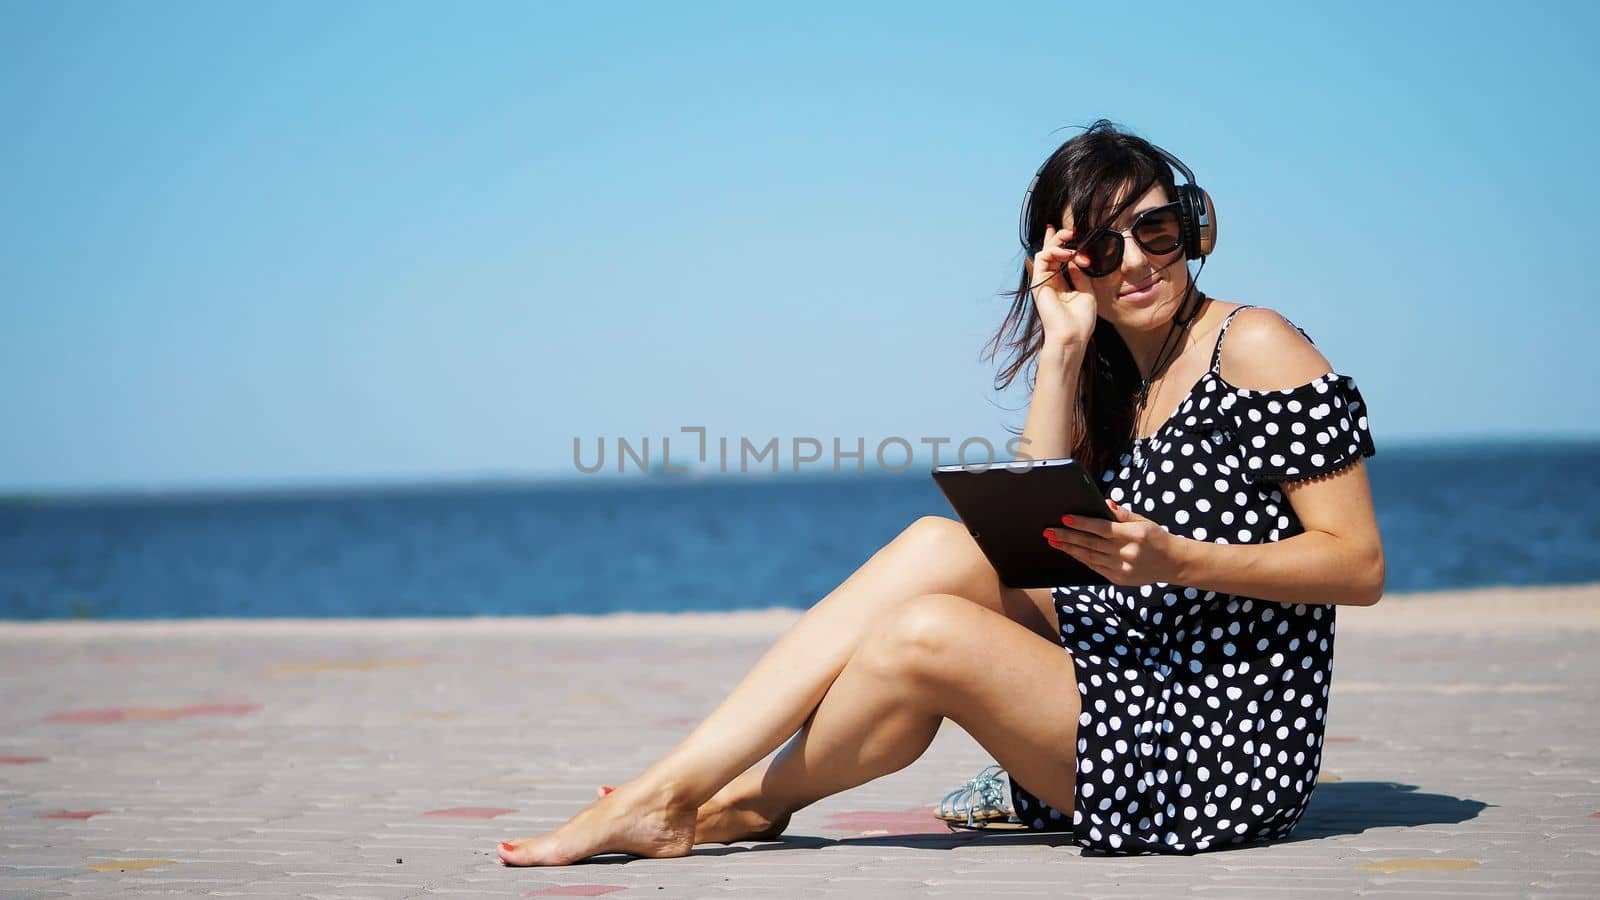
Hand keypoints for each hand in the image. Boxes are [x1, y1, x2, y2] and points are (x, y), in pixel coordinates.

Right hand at [1025, 223, 1097, 354]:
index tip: (1074, 232)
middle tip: (1072, 229)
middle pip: (1051, 252)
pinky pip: (1042, 258)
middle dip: (1060, 237)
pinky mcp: (1038, 282)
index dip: (1063, 244)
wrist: (1072, 335)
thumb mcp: (1087, 291)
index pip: (1060, 260)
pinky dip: (1054, 251)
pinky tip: (1068, 253)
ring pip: (1045, 252)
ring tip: (1071, 238)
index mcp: (1062, 285)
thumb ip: (1080, 274)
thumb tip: (1077, 259)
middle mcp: (1051, 282)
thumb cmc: (1081, 320)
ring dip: (1059, 242)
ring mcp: (1044, 282)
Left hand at [1043, 500, 1189, 585]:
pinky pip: (1095, 568)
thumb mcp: (1143, 521)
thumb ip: (1121, 514)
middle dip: (1067, 537)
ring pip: (1090, 557)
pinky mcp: (1119, 579)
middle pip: (1091, 544)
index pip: (1102, 528)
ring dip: (1069, 549)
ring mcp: (1122, 568)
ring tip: (1054, 541)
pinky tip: (1070, 552)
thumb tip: (1102, 504)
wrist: (1173, 563)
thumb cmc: (1156, 538)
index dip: (1082, 523)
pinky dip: (1081, 559)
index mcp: (1134, 535)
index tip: (1064, 518)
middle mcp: (1127, 553)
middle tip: (1048, 531)